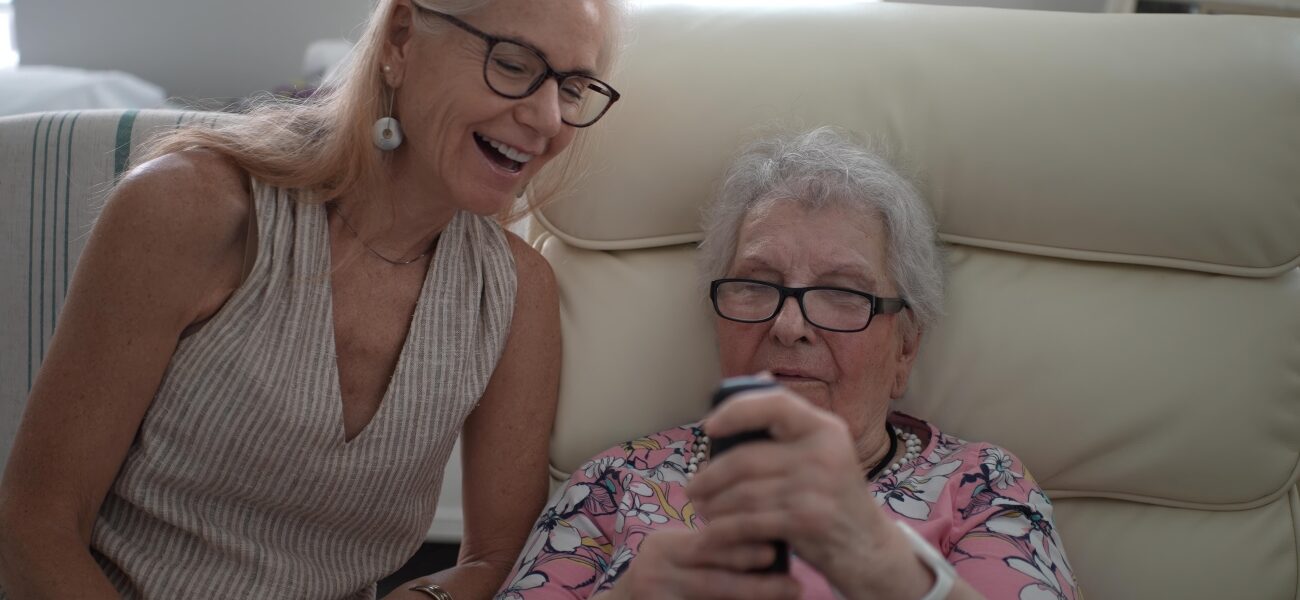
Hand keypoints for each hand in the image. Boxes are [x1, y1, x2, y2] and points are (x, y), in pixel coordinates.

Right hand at [600, 528, 799, 599]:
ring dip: (749, 599)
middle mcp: (655, 573)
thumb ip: (712, 547)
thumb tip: (770, 547)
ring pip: (709, 598)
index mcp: (664, 548)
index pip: (707, 545)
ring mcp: (656, 599)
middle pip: (710, 580)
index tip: (776, 550)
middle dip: (755, 583)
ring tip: (783, 598)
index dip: (742, 547)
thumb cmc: (663, 573)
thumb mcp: (678, 552)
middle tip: (793, 586)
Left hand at [688, 386, 925, 597]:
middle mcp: (824, 452)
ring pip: (743, 493)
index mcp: (825, 428)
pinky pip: (749, 522)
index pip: (775, 404)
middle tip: (693, 488)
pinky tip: (713, 532)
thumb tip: (756, 379)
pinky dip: (724, 529)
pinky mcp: (808, 521)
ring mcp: (817, 488)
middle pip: (746, 459)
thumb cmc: (832, 496)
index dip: (736, 410)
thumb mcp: (822, 453)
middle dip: (710, 476)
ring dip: (713, 505)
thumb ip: (790, 424)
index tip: (708, 426)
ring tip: (702, 509)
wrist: (867, 547)